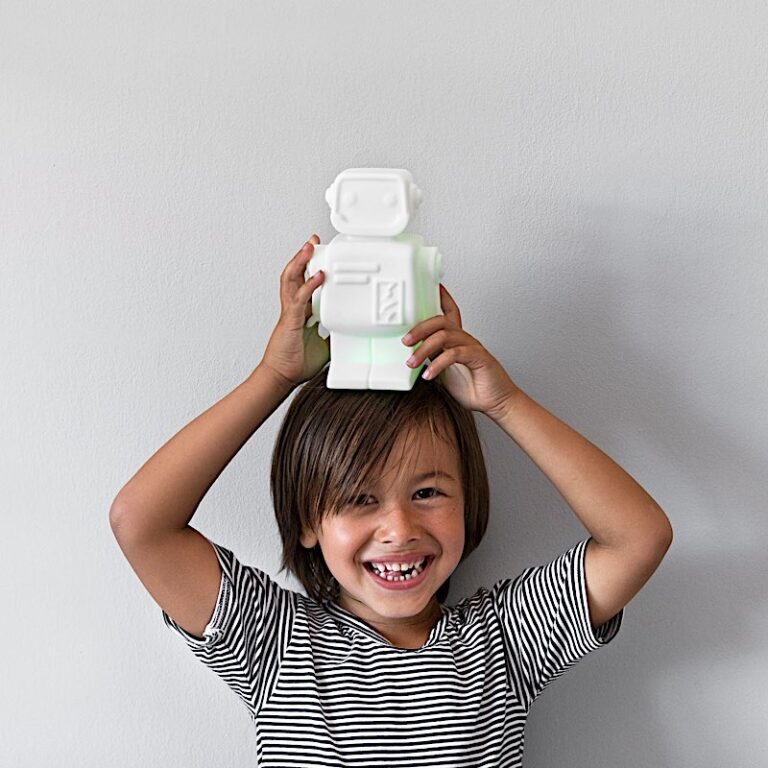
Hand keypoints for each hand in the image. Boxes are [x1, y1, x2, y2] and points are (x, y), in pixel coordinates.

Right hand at [259, 234, 328, 389]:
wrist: (281, 377)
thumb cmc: (296, 363)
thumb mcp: (325, 346)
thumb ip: (334, 334)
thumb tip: (351, 332)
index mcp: (300, 313)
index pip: (304, 283)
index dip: (310, 268)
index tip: (319, 256)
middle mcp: (293, 308)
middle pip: (295, 275)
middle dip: (303, 256)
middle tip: (313, 241)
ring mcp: (290, 313)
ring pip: (291, 280)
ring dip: (301, 262)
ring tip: (309, 247)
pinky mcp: (290, 320)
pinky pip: (299, 299)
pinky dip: (309, 286)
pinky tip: (319, 276)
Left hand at [403, 284, 520, 417]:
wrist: (496, 402)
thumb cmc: (472, 387)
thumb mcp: (443, 371)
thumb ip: (431, 358)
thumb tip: (410, 352)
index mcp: (457, 340)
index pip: (449, 312)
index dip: (442, 297)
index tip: (431, 286)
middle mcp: (465, 339)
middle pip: (440, 321)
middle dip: (419, 328)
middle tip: (405, 341)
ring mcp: (472, 346)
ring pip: (444, 336)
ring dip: (424, 349)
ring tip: (411, 363)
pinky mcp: (478, 358)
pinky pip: (454, 354)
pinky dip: (438, 364)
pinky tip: (429, 375)